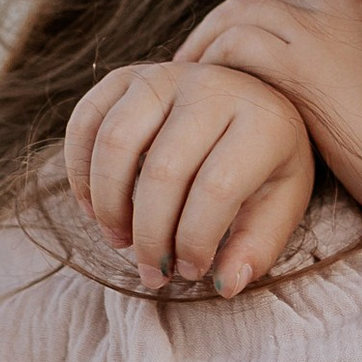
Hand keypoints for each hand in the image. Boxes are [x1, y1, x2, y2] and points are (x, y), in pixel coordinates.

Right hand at [64, 58, 317, 294]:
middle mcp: (212, 88)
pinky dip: (80, 170)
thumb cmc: (266, 161)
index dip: (194, 240)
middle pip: (163, 171)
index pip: (216, 189)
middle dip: (150, 234)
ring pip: (116, 143)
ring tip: (120, 241)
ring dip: (109, 204)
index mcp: (261, 122)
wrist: (250, 100)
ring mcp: (164, 76)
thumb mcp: (281, 202)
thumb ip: (257, 245)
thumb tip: (224, 285)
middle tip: (151, 272)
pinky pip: (86, 121)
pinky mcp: (126, 77)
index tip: (190, 271)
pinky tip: (94, 208)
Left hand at [176, 0, 361, 245]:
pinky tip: (203, 105)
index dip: (251, 20)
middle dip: (219, 27)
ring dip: (206, 48)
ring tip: (187, 89)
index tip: (227, 56)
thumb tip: (322, 92)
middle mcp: (350, 0)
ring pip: (238, 14)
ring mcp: (329, 25)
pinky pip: (236, 48)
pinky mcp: (309, 62)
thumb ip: (356, 72)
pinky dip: (213, 70)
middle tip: (193, 69)